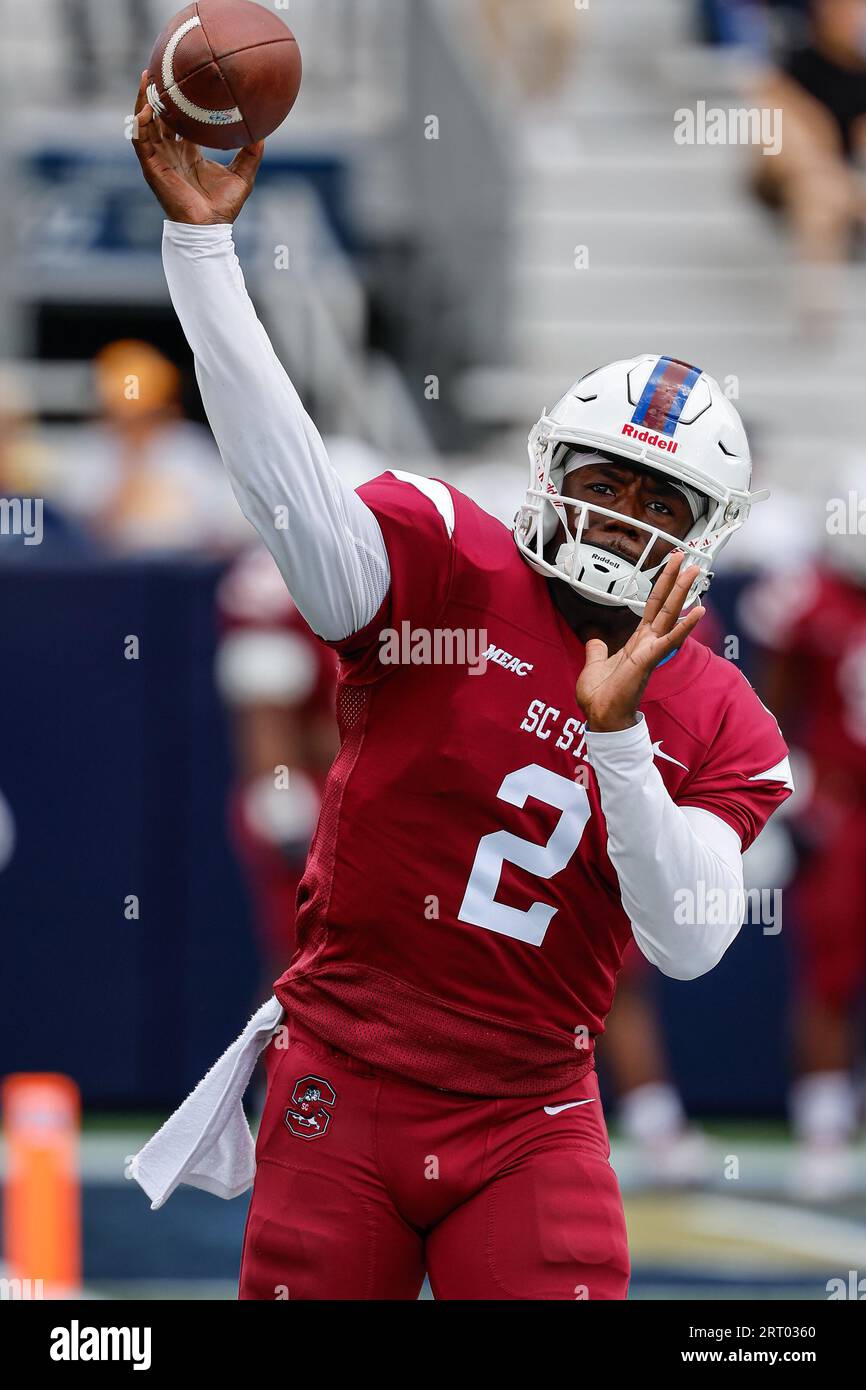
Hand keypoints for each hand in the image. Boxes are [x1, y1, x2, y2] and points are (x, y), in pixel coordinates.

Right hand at [131, 71, 263, 224]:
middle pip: (158, 116)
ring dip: (143, 100)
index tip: (181, 77)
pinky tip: (146, 108)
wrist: (210, 227)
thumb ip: (252, 152)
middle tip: (157, 67)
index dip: (177, 100)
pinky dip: (141, 124)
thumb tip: (264, 131)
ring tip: (146, 78)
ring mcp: (159, 159)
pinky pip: (141, 141)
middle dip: (155, 93)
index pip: (179, 120)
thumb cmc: (224, 206)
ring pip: (145, 124)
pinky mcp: (152, 168)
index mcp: (188, 152)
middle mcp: (171, 152)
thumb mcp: (243, 174)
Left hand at [576, 552, 704, 732]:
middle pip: (665, 605)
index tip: (669, 565)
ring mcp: (651, 651)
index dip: (660, 585)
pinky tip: (698, 612)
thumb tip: (594, 639)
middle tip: (686, 558)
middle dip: (675, 580)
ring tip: (695, 572)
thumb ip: (596, 650)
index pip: (652, 607)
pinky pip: (669, 640)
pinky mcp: (649, 660)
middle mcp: (648, 643)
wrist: (600, 717)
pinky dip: (684, 627)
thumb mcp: (594, 664)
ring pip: (670, 616)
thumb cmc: (601, 697)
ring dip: (682, 593)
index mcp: (637, 642)